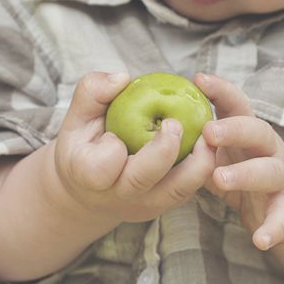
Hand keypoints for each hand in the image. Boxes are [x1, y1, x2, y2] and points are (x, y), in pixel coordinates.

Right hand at [53, 72, 215, 224]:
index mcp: (89, 175)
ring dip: (196, 162)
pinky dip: (202, 167)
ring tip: (204, 133)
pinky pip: (190, 189)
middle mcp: (118, 195)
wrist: (91, 188)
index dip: (112, 149)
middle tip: (174, 124)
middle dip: (163, 151)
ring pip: (177, 191)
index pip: (102, 167)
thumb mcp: (77, 116)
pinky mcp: (164, 205)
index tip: (114, 134)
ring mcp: (144, 205)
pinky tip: (206, 142)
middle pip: (143, 180)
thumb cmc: (84, 144)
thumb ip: (92, 91)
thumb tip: (122, 78)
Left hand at [195, 73, 283, 250]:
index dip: (222, 91)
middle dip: (235, 129)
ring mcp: (279, 177)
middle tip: (208, 132)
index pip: (239, 104)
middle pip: (259, 131)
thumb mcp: (222, 150)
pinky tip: (260, 240)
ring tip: (219, 178)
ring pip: (269, 171)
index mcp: (248, 131)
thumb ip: (197, 140)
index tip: (199, 79)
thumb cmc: (244, 165)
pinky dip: (274, 228)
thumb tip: (152, 123)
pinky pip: (283, 217)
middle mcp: (267, 148)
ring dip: (246, 174)